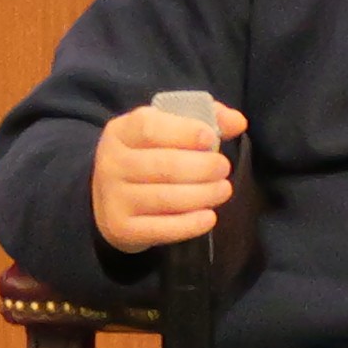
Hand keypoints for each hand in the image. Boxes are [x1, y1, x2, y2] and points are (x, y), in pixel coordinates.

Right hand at [89, 96, 237, 256]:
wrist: (110, 199)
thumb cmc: (148, 157)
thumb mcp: (168, 130)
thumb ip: (205, 119)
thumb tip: (237, 122)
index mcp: (121, 132)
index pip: (149, 128)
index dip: (184, 132)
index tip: (210, 139)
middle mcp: (110, 163)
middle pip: (163, 165)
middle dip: (202, 167)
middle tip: (223, 169)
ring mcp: (114, 198)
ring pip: (166, 198)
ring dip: (203, 195)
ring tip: (223, 190)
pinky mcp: (121, 229)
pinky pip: (162, 228)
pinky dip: (190, 224)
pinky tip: (209, 217)